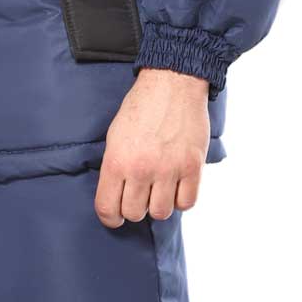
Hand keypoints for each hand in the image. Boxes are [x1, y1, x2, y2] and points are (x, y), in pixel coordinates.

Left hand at [94, 69, 209, 227]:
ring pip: (161, 213)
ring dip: (159, 205)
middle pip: (135, 214)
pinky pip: (187, 203)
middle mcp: (142, 169)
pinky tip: (177, 187)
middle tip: (139, 196)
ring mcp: (170, 169)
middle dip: (135, 209)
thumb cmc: (140, 108)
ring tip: (159, 190)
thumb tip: (116, 196)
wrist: (172, 83)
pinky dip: (182, 200)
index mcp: (117, 161)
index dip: (110, 218)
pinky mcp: (193, 166)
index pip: (108, 209)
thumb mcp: (114, 136)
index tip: (115, 216)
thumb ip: (115, 167)